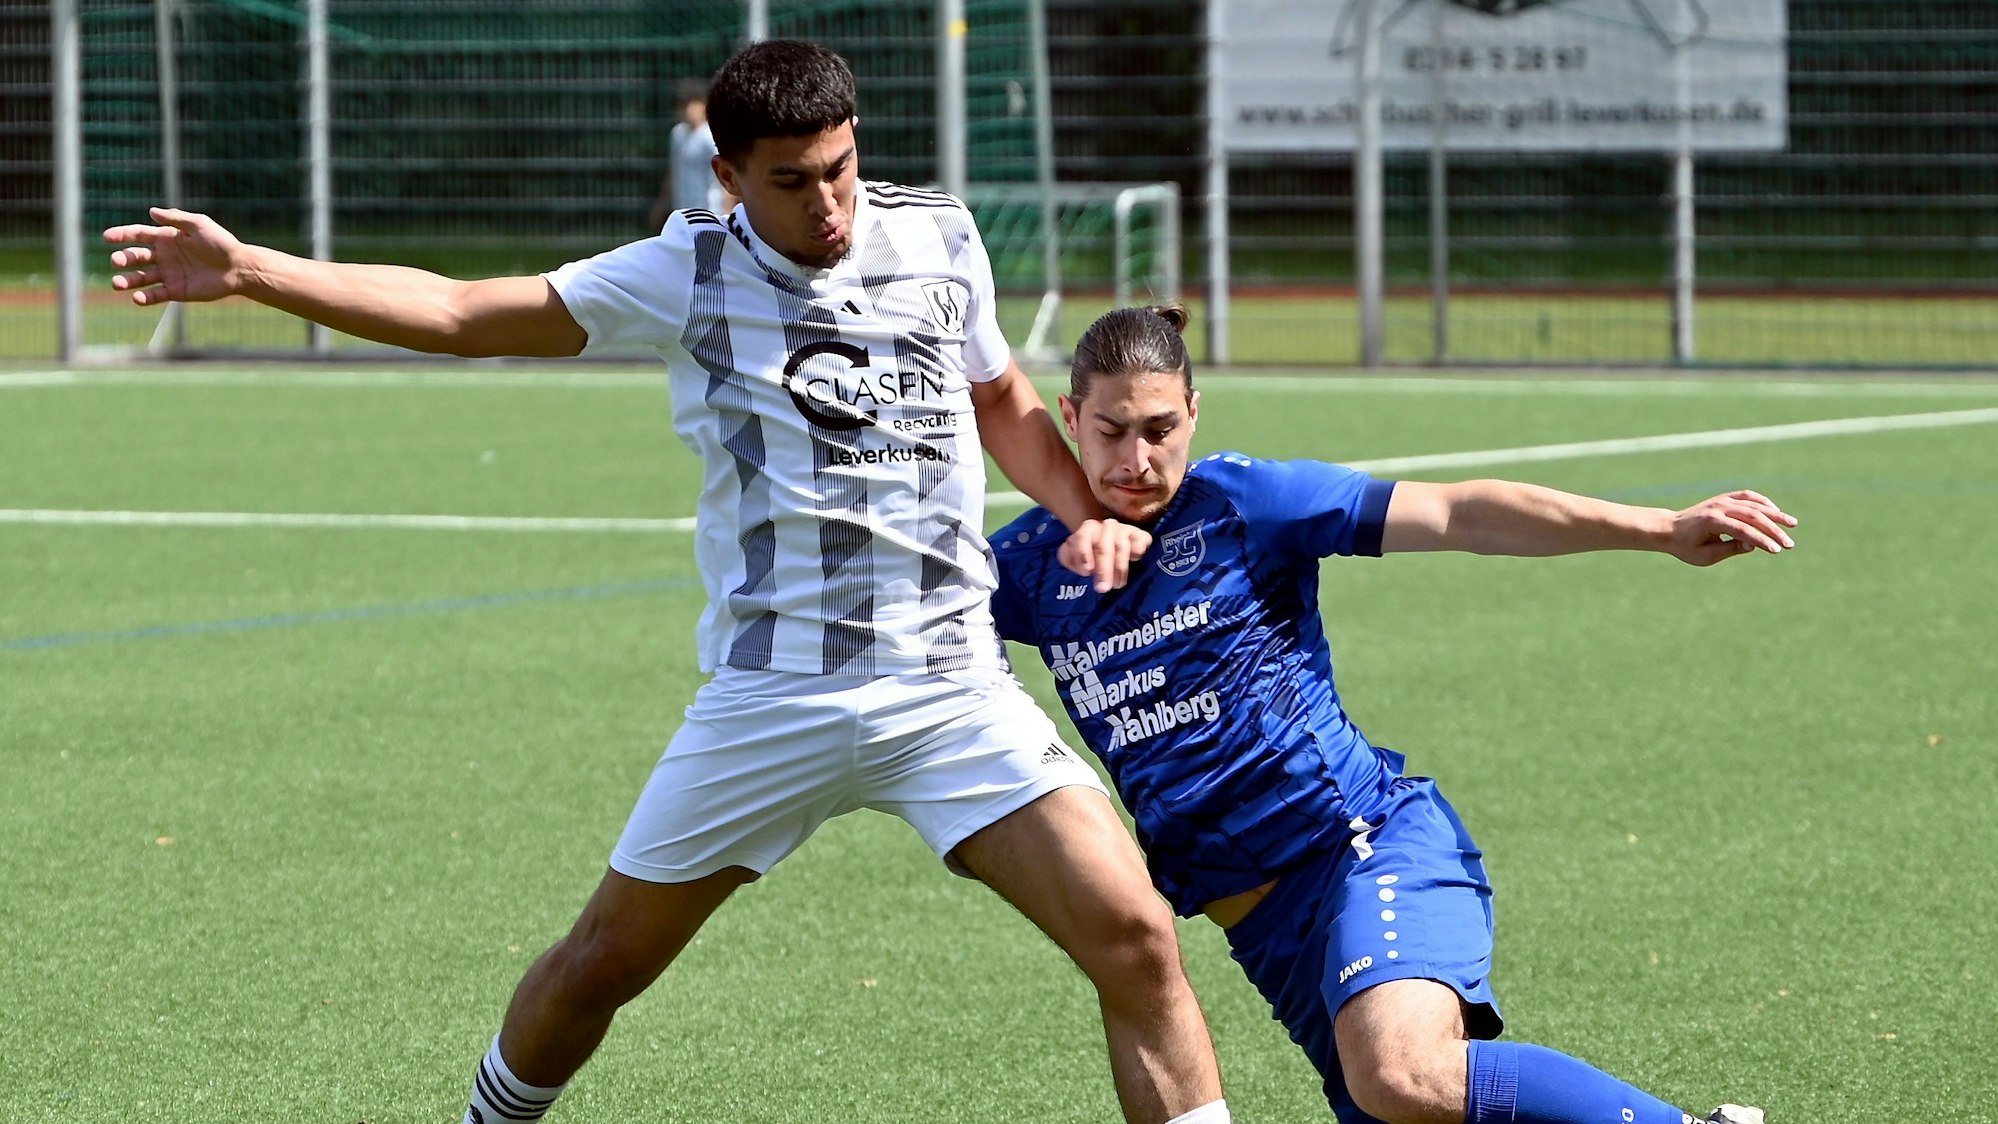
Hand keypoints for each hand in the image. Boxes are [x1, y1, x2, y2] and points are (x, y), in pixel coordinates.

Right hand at [104, 207, 248, 305]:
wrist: (239, 267)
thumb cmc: (221, 243)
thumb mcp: (199, 225)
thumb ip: (176, 218)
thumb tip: (151, 211)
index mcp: (166, 238)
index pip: (138, 235)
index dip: (122, 235)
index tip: (106, 237)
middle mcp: (164, 256)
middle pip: (136, 257)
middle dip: (123, 259)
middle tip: (115, 262)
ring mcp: (168, 274)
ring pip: (141, 278)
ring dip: (128, 281)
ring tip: (117, 283)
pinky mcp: (176, 291)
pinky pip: (156, 295)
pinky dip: (145, 297)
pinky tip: (137, 298)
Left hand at [1057, 518, 1152, 591]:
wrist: (1107, 549)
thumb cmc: (1089, 555)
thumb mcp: (1073, 557)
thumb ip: (1070, 559)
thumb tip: (1083, 567)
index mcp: (1088, 528)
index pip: (1083, 537)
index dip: (1083, 554)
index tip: (1086, 573)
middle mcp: (1107, 526)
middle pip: (1104, 546)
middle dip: (1103, 570)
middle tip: (1103, 588)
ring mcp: (1124, 529)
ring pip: (1122, 546)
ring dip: (1119, 568)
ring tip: (1117, 585)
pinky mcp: (1140, 535)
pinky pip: (1142, 540)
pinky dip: (1138, 551)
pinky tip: (1135, 561)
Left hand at [1667, 490, 1797, 565]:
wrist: (1669, 528)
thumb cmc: (1686, 546)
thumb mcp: (1706, 556)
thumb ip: (1731, 548)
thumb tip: (1754, 543)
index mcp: (1713, 522)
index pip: (1743, 530)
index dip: (1761, 540)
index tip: (1776, 550)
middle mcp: (1719, 507)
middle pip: (1753, 517)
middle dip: (1774, 530)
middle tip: (1790, 544)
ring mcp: (1722, 500)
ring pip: (1754, 505)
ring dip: (1775, 514)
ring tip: (1792, 524)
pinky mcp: (1724, 498)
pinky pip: (1747, 496)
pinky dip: (1763, 502)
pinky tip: (1775, 511)